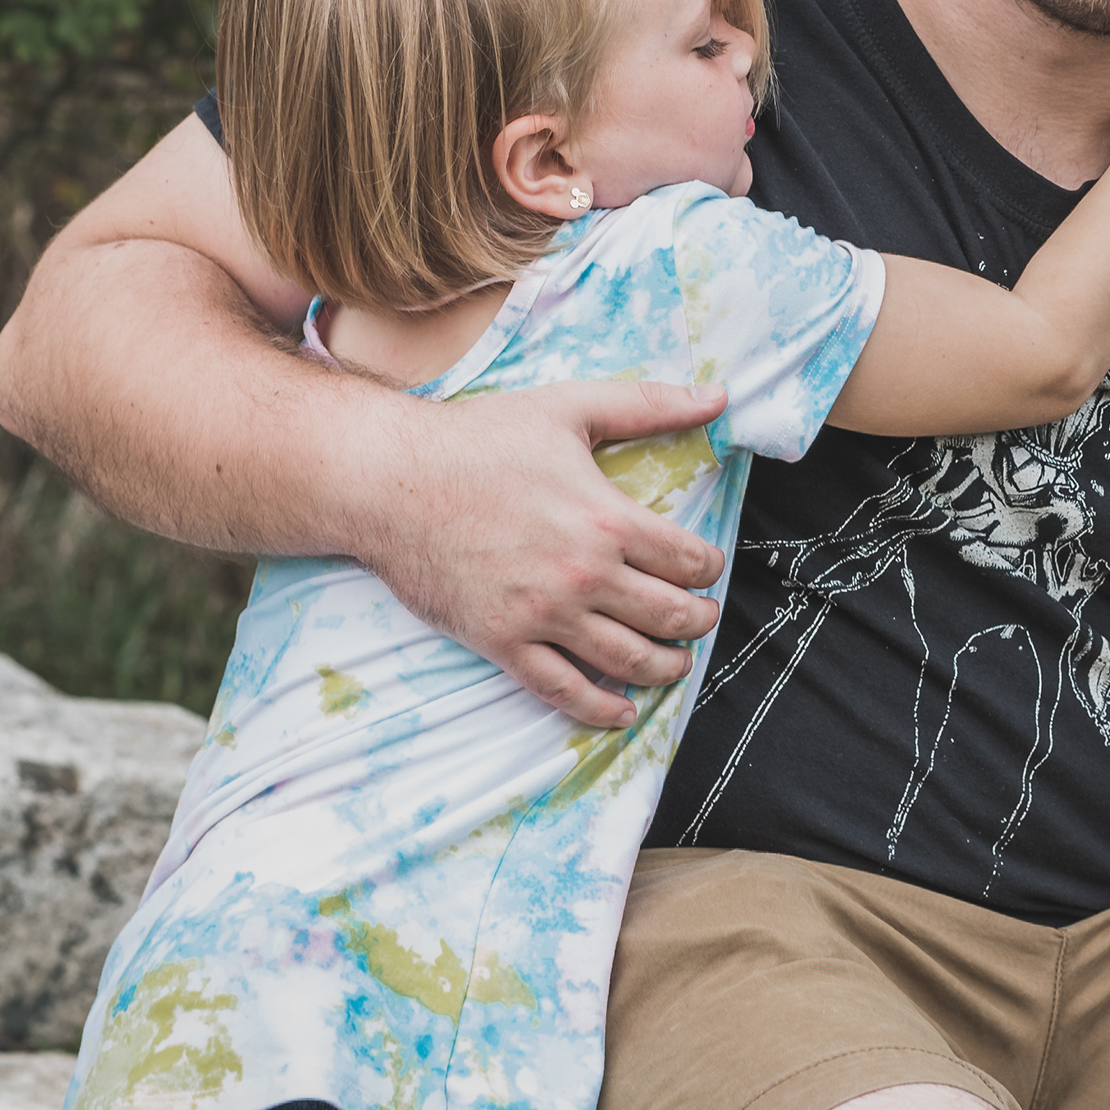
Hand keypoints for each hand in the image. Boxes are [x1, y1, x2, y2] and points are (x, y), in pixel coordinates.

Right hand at [355, 379, 731, 727]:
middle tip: (703, 619)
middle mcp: (583, 574)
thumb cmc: (476, 440)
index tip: (707, 569)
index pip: (687, 560)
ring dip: (664, 667)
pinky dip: (601, 710)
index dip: (708, 568)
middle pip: (668, 615)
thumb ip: (649, 405)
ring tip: (677, 663)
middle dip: (698, 621)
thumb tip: (718, 397)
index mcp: (607, 518)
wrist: (390, 481)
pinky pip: (562, 690)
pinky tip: (622, 712)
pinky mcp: (503, 641)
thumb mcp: (569, 407)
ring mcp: (543, 614)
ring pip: (627, 660)